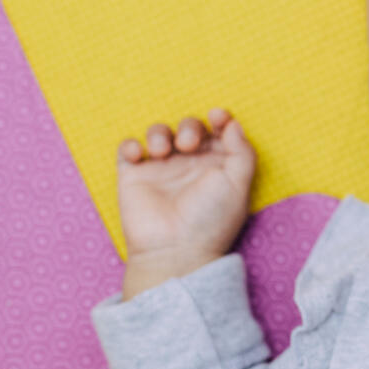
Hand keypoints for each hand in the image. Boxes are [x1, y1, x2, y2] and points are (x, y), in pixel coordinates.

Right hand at [116, 108, 255, 299]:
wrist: (174, 251)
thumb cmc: (211, 220)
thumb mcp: (238, 184)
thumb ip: (241, 150)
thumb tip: (233, 123)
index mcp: (218, 165)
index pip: (219, 131)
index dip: (219, 118)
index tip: (217, 116)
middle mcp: (190, 165)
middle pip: (189, 127)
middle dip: (189, 127)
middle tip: (188, 144)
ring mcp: (161, 169)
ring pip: (158, 132)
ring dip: (159, 132)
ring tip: (163, 151)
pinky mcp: (134, 176)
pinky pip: (128, 148)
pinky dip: (131, 144)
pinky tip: (140, 155)